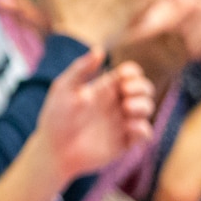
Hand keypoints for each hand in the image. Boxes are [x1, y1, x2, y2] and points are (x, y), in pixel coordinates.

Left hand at [37, 51, 155, 177]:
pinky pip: (145, 134)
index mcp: (105, 89)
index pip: (130, 75)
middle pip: (144, 89)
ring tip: (126, 108)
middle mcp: (117, 104)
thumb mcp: (64, 89)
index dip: (132, 72)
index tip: (123, 76)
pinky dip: (143, 129)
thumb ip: (80, 69)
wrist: (53, 150)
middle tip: (125, 91)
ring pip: (147, 108)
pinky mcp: (125, 142)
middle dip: (141, 87)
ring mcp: (122, 123)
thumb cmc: (55, 118)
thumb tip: (99, 50)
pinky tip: (129, 127)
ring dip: (143, 105)